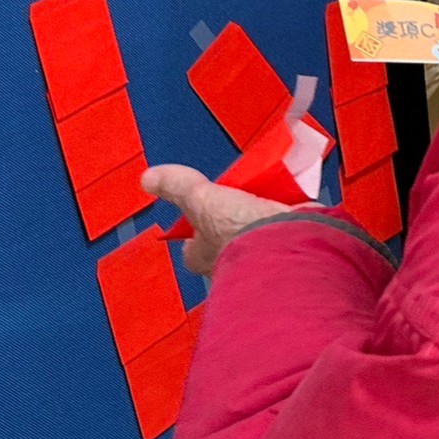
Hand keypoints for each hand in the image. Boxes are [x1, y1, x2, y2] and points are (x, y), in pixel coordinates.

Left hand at [141, 165, 290, 276]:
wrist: (285, 239)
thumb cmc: (239, 234)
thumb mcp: (201, 200)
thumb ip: (179, 187)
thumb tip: (150, 179)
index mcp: (207, 255)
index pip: (192, 250)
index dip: (192, 235)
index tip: (190, 221)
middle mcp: (235, 259)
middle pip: (227, 240)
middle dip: (230, 224)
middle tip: (231, 201)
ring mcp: (263, 251)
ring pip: (257, 235)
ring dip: (260, 219)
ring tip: (262, 196)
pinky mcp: (288, 240)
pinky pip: (284, 228)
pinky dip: (286, 215)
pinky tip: (287, 203)